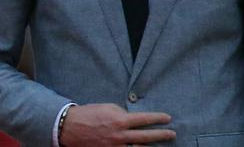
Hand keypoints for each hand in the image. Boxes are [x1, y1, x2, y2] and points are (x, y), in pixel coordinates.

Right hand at [59, 103, 175, 145]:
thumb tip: (131, 118)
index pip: (144, 119)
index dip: (157, 119)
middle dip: (161, 135)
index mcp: (119, 120)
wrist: (70, 127)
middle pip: (145, 137)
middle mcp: (120, 135)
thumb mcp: (107, 107)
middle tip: (172, 134)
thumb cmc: (89, 114)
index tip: (167, 118)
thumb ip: (121, 113)